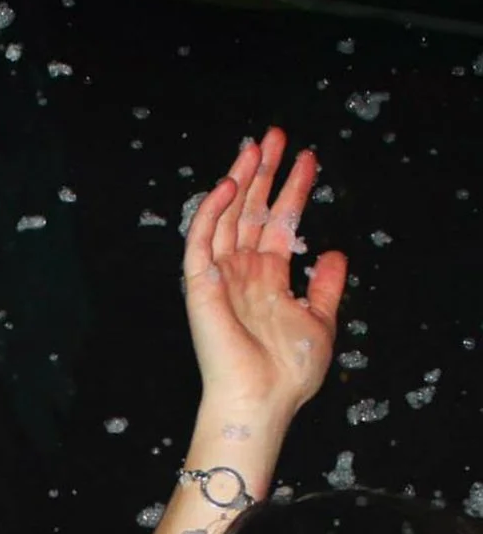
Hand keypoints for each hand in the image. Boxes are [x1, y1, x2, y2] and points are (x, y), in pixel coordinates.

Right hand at [182, 127, 346, 415]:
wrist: (262, 399)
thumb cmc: (288, 371)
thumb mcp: (322, 320)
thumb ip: (325, 287)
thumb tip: (334, 253)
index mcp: (267, 280)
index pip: (278, 224)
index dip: (292, 190)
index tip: (308, 157)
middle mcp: (241, 273)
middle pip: (250, 212)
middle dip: (263, 172)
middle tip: (276, 134)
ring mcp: (219, 277)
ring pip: (225, 217)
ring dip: (239, 179)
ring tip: (256, 145)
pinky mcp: (200, 286)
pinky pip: (200, 242)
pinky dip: (211, 212)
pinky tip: (229, 183)